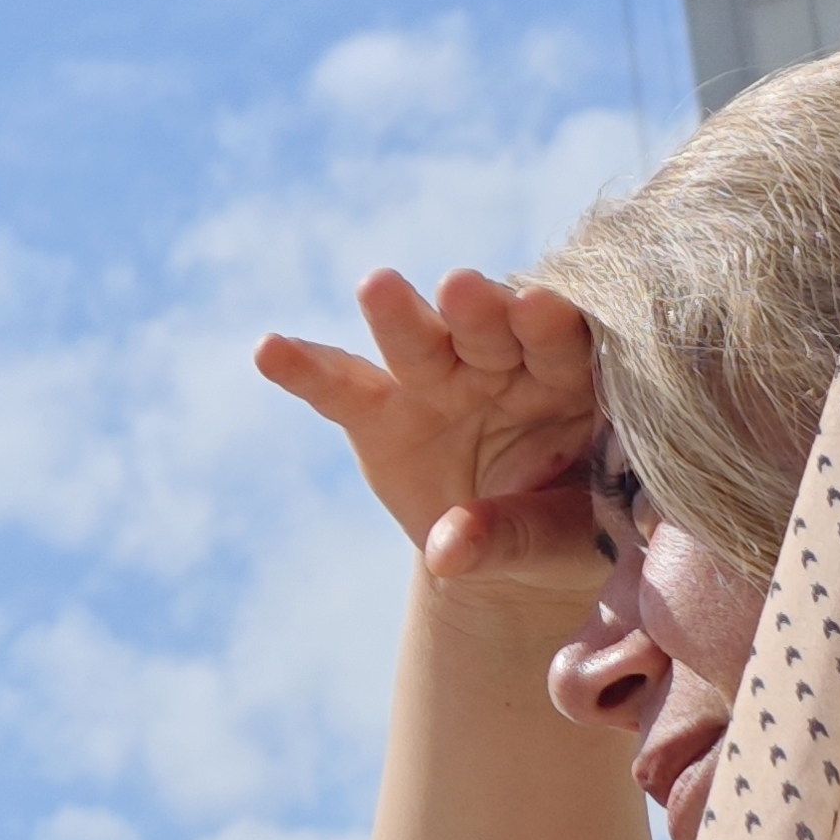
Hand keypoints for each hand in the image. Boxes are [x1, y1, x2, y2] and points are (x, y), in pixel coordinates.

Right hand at [253, 270, 613, 594]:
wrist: (507, 552)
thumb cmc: (562, 533)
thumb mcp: (559, 543)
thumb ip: (513, 536)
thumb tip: (444, 551)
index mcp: (568, 382)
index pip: (559, 346)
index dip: (548, 327)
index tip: (537, 310)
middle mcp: (501, 363)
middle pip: (485, 327)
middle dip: (475, 307)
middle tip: (462, 287)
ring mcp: (436, 379)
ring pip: (417, 339)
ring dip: (398, 314)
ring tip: (376, 287)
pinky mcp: (377, 406)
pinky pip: (338, 384)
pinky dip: (305, 368)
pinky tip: (271, 350)